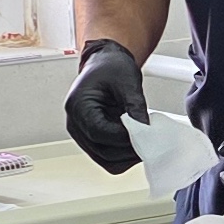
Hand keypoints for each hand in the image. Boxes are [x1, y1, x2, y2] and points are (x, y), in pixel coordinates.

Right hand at [64, 40, 147, 173]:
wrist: (106, 63)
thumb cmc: (110, 67)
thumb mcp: (127, 81)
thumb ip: (135, 106)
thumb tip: (144, 128)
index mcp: (78, 105)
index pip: (98, 131)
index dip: (123, 137)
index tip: (143, 133)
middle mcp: (75, 123)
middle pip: (102, 150)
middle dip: (128, 149)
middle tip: (149, 140)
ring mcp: (82, 134)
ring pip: (105, 159)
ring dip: (127, 156)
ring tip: (144, 141)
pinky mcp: (92, 140)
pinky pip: (107, 157)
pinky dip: (123, 156)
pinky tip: (137, 144)